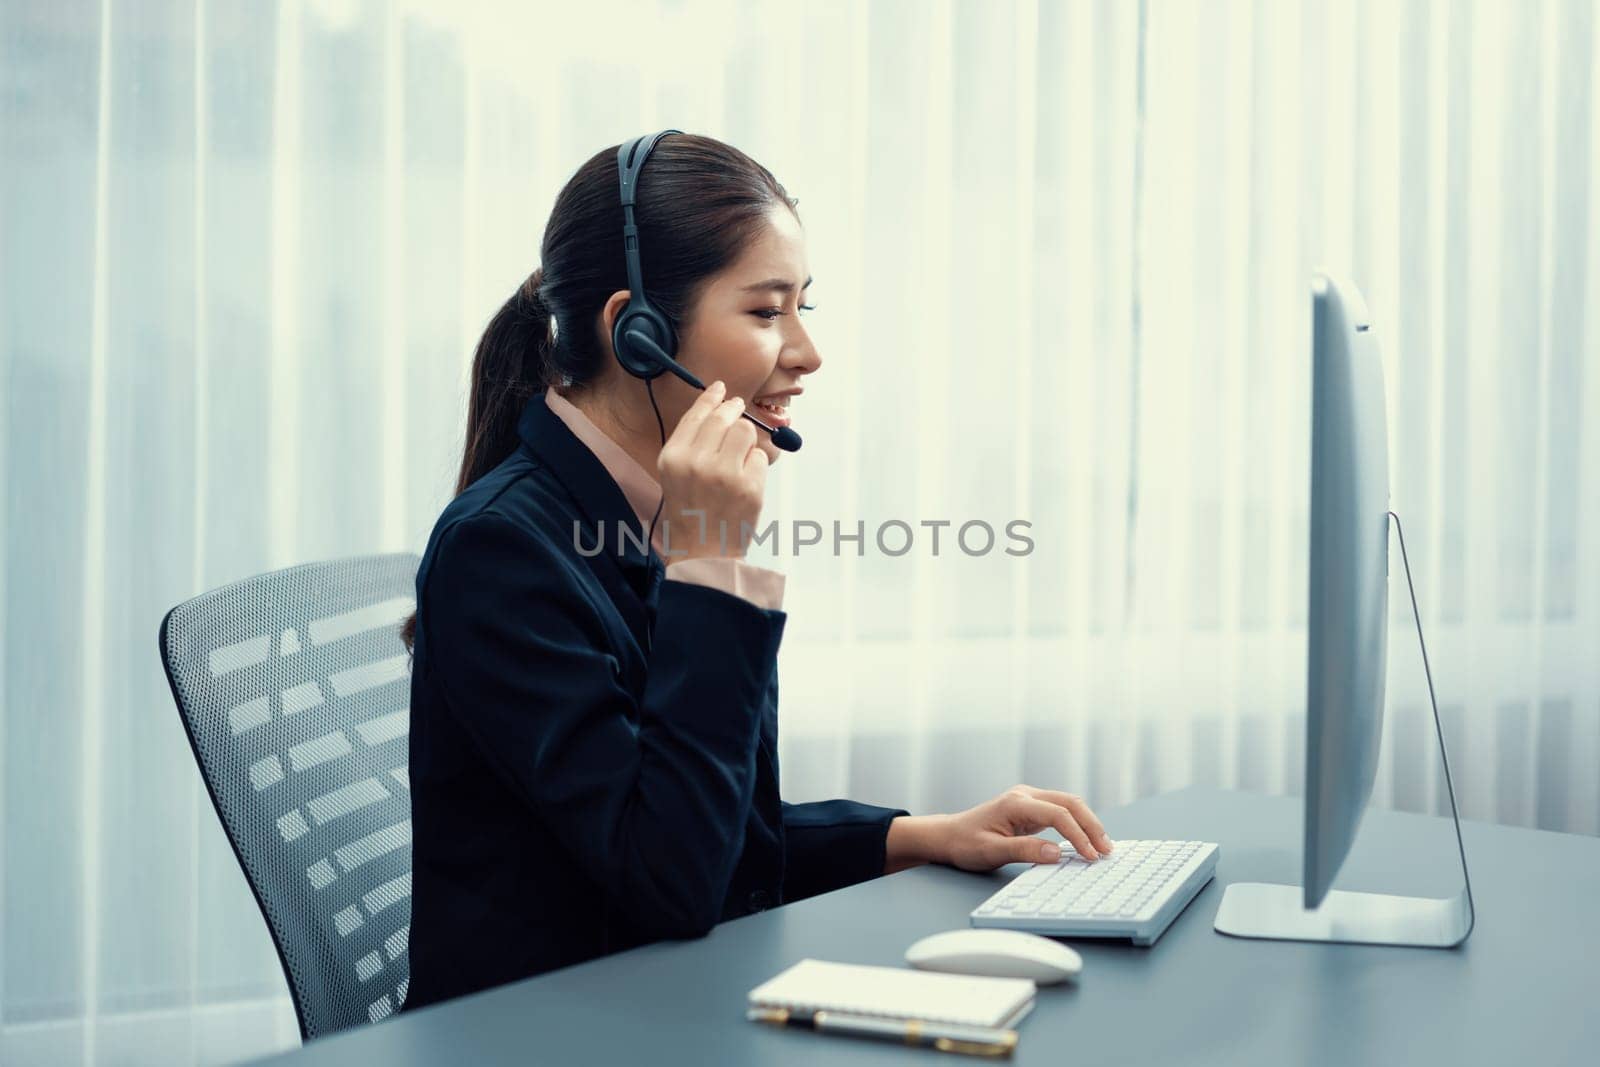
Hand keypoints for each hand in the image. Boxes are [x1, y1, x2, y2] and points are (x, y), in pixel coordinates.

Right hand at [656, 380, 768, 560]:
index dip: (711, 397)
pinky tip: (743, 480)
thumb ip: (691, 441)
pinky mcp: (750, 486)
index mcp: (674, 457)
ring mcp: (725, 474)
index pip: (697, 414)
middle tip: (738, 409)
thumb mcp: (675, 474)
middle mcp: (697, 462)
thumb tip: (718, 405)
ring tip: (738, 456)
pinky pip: (759, 457)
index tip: (721, 388)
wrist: (704, 552)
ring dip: (746, 439)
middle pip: (725, 416)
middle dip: (734, 410)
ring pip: (746, 431)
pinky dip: (755, 465)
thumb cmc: (690, 511)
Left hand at [884, 785, 1113, 873]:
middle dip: (1092, 825)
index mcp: (1016, 803)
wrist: (949, 836)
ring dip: (1088, 823)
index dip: (1078, 836)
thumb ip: (1024, 851)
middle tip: (1107, 850)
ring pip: (1068, 804)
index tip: (1091, 856)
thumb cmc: (965, 844)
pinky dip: (1077, 824)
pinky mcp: (1031, 808)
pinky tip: (1086, 840)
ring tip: (1103, 847)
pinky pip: (1061, 812)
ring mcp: (1029, 800)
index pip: (1058, 815)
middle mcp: (1025, 795)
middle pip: (1070, 803)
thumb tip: (1056, 853)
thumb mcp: (992, 851)